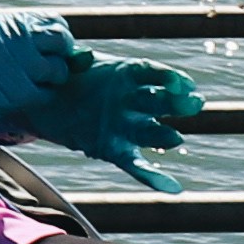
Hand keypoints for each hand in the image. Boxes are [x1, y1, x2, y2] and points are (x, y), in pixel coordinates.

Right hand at [0, 13, 85, 132]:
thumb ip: (11, 34)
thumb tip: (41, 39)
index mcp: (8, 23)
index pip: (53, 22)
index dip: (58, 35)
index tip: (52, 46)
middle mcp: (19, 41)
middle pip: (62, 43)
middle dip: (61, 54)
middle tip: (49, 65)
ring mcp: (21, 67)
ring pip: (59, 71)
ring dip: (52, 78)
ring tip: (35, 82)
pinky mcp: (18, 94)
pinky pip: (46, 94)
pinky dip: (41, 95)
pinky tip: (26, 95)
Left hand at [47, 49, 203, 191]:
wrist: (47, 101)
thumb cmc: (65, 75)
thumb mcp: (67, 61)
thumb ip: (75, 58)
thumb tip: (83, 55)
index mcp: (125, 74)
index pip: (150, 73)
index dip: (166, 76)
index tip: (178, 81)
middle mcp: (133, 101)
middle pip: (159, 102)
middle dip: (177, 103)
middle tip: (195, 102)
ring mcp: (127, 127)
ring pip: (151, 132)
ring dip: (164, 136)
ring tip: (174, 138)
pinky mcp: (115, 150)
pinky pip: (136, 165)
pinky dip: (154, 177)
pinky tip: (173, 188)